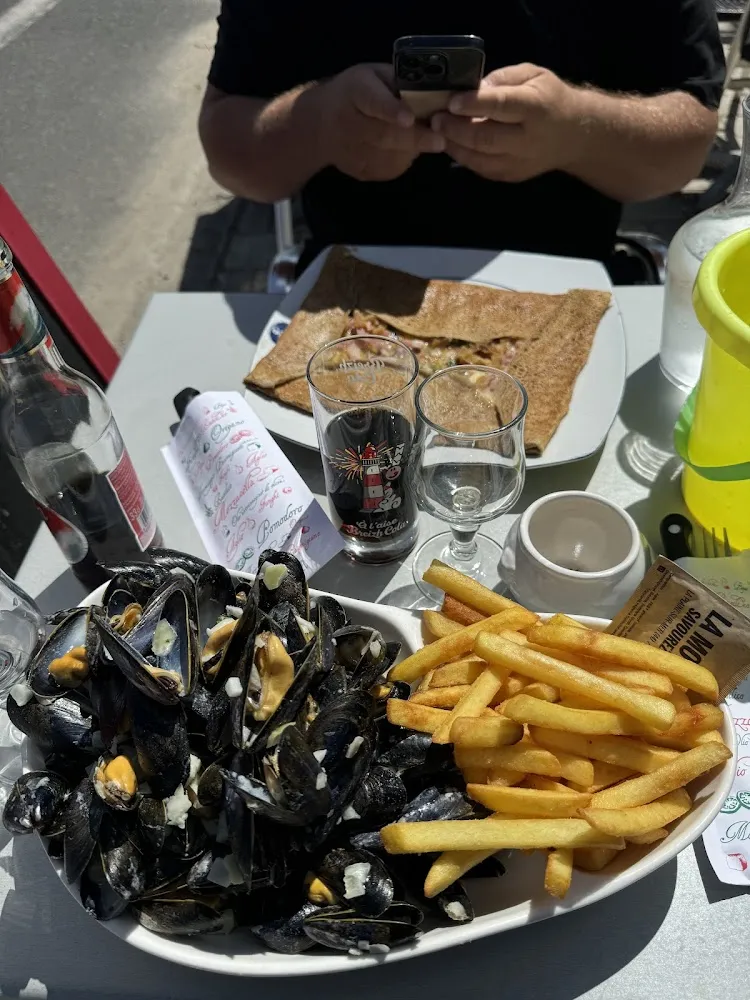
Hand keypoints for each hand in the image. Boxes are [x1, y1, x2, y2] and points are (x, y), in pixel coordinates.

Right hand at [316, 64, 444, 181]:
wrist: (319, 126)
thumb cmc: (355, 93)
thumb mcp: (373, 75)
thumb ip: (397, 83)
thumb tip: (431, 94)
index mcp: (355, 92)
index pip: (372, 101)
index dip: (391, 110)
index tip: (409, 118)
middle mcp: (349, 124)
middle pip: (384, 135)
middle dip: (415, 138)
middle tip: (440, 141)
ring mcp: (353, 153)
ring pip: (390, 156)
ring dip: (413, 150)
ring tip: (427, 140)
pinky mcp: (361, 172)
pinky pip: (389, 169)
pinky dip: (404, 159)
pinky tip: (405, 148)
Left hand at [431, 63, 580, 182]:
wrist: (572, 135)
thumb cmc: (549, 98)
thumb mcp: (533, 75)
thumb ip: (503, 79)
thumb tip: (473, 88)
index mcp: (536, 108)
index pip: (502, 106)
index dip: (474, 104)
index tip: (451, 101)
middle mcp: (528, 139)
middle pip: (486, 138)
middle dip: (456, 129)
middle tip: (435, 119)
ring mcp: (518, 162)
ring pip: (479, 158)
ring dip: (454, 145)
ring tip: (438, 131)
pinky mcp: (510, 176)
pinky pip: (481, 168)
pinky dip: (463, 156)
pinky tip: (452, 143)